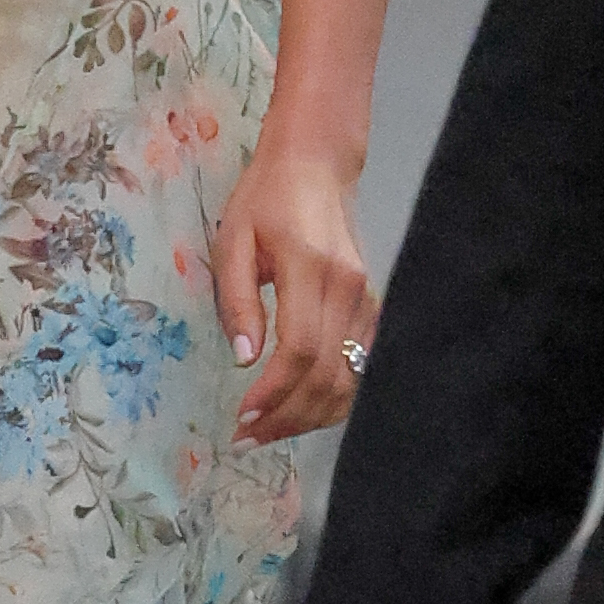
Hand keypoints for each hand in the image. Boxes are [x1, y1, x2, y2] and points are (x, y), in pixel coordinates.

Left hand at [213, 133, 373, 443]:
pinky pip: (358, 365)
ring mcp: (365, 300)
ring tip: (269, 431)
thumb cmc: (266, 200)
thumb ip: (237, 300)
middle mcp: (348, 289)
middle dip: (288, 416)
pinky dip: (332, 397)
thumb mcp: (233, 240)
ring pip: (350, 378)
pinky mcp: (370, 308)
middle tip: (248, 437)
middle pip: (327, 373)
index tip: (243, 416)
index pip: (300, 349)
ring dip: (311, 415)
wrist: (315, 167)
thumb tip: (244, 359)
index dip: (274, 392)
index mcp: (311, 268)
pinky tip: (300, 409)